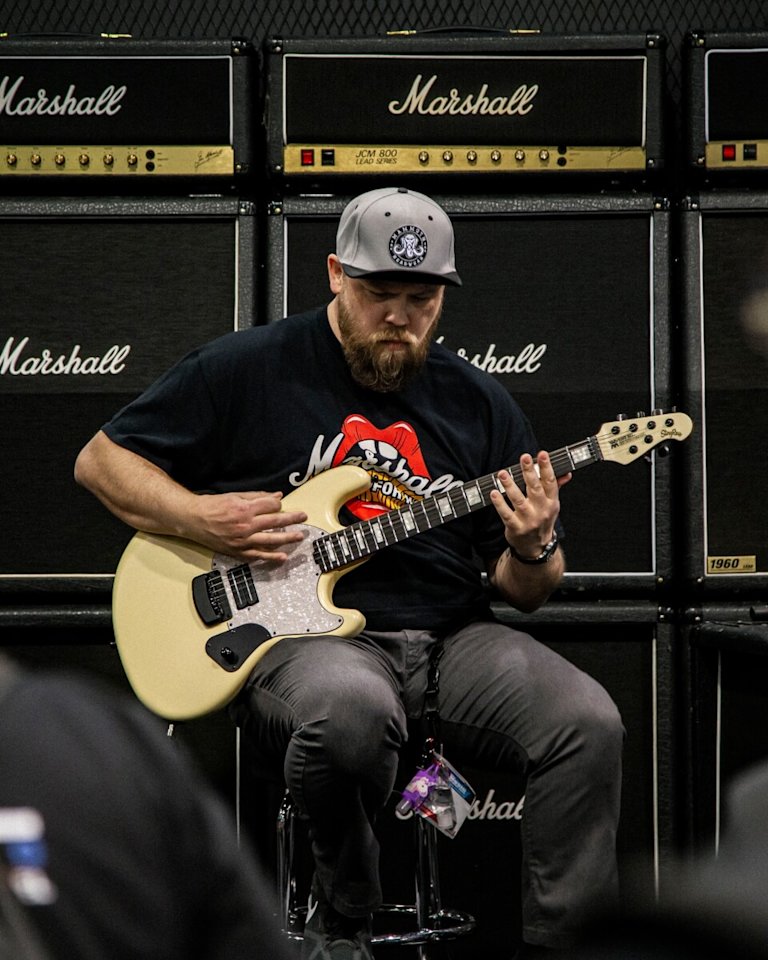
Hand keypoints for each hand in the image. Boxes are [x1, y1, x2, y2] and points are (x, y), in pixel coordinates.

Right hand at [193, 491, 307, 561]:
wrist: (193, 520)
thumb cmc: (211, 507)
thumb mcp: (235, 496)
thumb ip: (257, 497)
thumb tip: (276, 496)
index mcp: (245, 509)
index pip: (271, 506)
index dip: (278, 504)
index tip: (281, 504)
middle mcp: (245, 526)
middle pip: (275, 522)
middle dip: (292, 519)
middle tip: (303, 517)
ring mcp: (242, 541)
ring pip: (270, 540)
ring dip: (288, 539)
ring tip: (299, 537)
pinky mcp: (237, 551)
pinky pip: (257, 556)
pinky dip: (271, 557)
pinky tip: (282, 557)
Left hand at [489, 452, 569, 559]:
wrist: (536, 548)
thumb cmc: (542, 522)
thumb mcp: (552, 505)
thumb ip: (555, 487)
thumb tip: (566, 473)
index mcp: (551, 502)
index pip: (550, 482)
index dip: (546, 467)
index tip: (542, 454)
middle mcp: (541, 510)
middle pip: (535, 488)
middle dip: (529, 472)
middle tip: (524, 457)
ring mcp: (528, 520)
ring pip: (519, 500)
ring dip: (510, 486)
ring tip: (502, 474)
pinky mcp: (516, 528)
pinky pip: (506, 514)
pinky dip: (499, 503)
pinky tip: (494, 493)